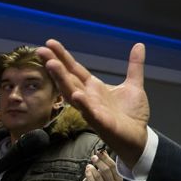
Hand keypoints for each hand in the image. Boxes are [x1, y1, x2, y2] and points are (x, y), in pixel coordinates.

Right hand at [37, 40, 148, 166]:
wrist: (139, 137)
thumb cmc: (131, 114)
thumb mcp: (134, 85)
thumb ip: (134, 66)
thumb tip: (139, 45)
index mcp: (94, 88)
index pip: (75, 69)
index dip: (63, 56)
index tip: (49, 43)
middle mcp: (89, 98)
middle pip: (68, 79)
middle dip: (55, 66)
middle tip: (41, 51)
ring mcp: (93, 111)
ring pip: (74, 95)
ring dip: (63, 81)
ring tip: (52, 65)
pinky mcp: (103, 124)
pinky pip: (91, 114)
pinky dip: (84, 105)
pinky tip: (77, 96)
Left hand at [82, 149, 122, 180]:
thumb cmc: (103, 180)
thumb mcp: (107, 172)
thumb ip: (106, 162)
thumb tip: (103, 151)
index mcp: (118, 179)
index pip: (113, 166)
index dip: (106, 158)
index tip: (100, 152)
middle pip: (106, 170)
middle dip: (99, 162)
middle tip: (93, 157)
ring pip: (98, 177)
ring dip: (92, 169)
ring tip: (88, 165)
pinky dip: (89, 175)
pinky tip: (87, 170)